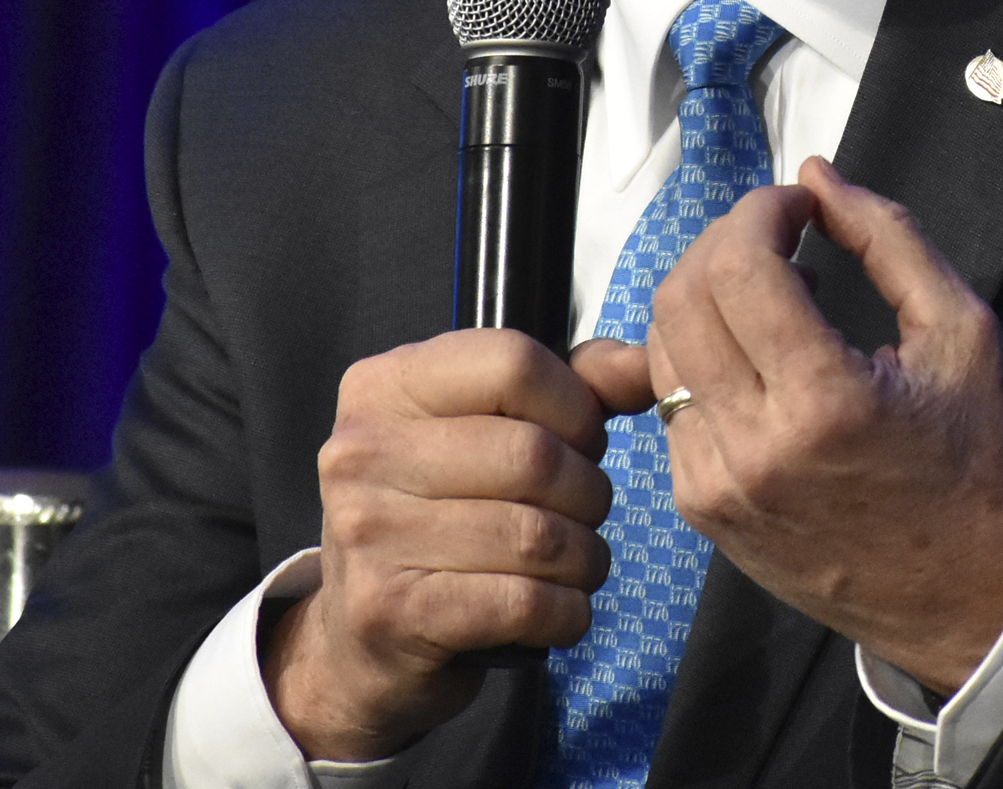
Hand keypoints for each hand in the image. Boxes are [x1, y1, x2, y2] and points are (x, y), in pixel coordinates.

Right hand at [261, 330, 645, 759]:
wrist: (360, 640)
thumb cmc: (439, 520)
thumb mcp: (485, 432)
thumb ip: (570, 387)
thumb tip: (642, 366)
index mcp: (384, 386)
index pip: (514, 363)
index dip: (575, 406)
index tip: (580, 442)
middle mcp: (362, 451)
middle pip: (534, 455)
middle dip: (588, 493)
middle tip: (582, 514)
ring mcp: (368, 532)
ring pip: (537, 536)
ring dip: (584, 559)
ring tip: (575, 564)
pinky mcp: (390, 610)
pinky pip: (523, 602)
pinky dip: (565, 612)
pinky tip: (556, 610)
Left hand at [645, 156, 1002, 693]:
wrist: (955, 588)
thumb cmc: (966, 459)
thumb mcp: (960, 330)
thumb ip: (888, 237)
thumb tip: (817, 176)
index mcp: (827, 403)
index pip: (740, 268)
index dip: (762, 213)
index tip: (800, 209)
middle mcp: (755, 448)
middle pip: (682, 296)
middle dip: (726, 241)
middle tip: (779, 238)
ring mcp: (716, 482)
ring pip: (660, 343)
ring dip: (705, 292)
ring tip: (767, 292)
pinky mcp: (698, 505)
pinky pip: (668, 398)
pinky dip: (701, 353)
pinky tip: (755, 354)